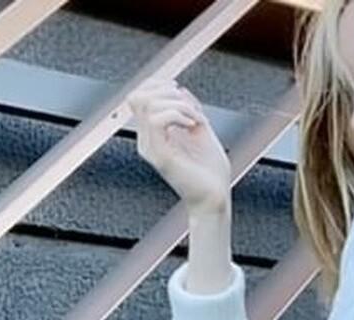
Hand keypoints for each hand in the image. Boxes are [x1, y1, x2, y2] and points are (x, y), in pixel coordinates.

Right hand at [126, 76, 231, 214]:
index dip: (157, 84)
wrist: (215, 200)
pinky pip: (156, 119)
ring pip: (147, 104)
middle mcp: (148, 140)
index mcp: (154, 134)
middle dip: (167, 91)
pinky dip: (178, 114)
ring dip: (178, 104)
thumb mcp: (201, 131)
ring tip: (196, 120)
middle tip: (191, 108)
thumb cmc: (212, 174)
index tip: (180, 91)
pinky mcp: (160, 156)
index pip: (139, 97)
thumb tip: (180, 90)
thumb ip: (189, 110)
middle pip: (138, 96)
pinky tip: (193, 126)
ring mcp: (151, 148)